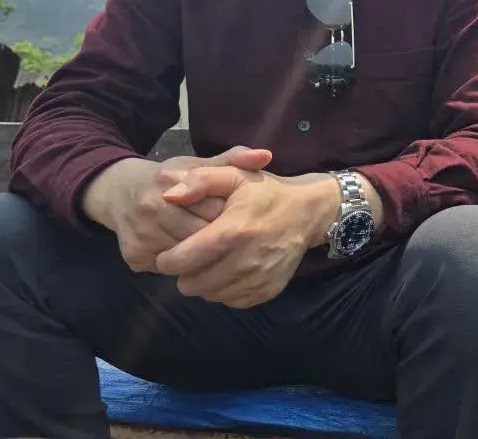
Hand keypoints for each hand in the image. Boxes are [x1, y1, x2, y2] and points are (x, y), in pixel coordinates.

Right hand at [81, 146, 273, 271]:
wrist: (120, 192)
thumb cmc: (170, 178)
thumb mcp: (197, 163)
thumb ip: (232, 160)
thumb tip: (266, 156)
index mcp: (171, 180)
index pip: (214, 207)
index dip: (231, 217)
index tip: (244, 221)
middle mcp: (153, 207)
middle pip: (200, 236)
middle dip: (221, 241)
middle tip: (237, 244)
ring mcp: (141, 234)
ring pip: (187, 258)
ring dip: (205, 259)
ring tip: (221, 254)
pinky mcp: (133, 257)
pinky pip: (170, 270)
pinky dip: (186, 267)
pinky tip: (195, 261)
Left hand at [153, 165, 341, 308]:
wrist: (309, 211)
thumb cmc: (267, 193)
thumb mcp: (235, 176)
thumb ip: (199, 181)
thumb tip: (168, 196)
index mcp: (232, 232)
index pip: (180, 261)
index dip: (168, 258)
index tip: (172, 251)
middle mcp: (245, 261)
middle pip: (190, 284)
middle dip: (185, 272)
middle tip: (195, 255)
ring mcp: (258, 279)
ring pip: (209, 295)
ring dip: (205, 281)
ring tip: (214, 261)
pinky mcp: (267, 291)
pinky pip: (230, 301)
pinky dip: (225, 289)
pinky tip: (231, 269)